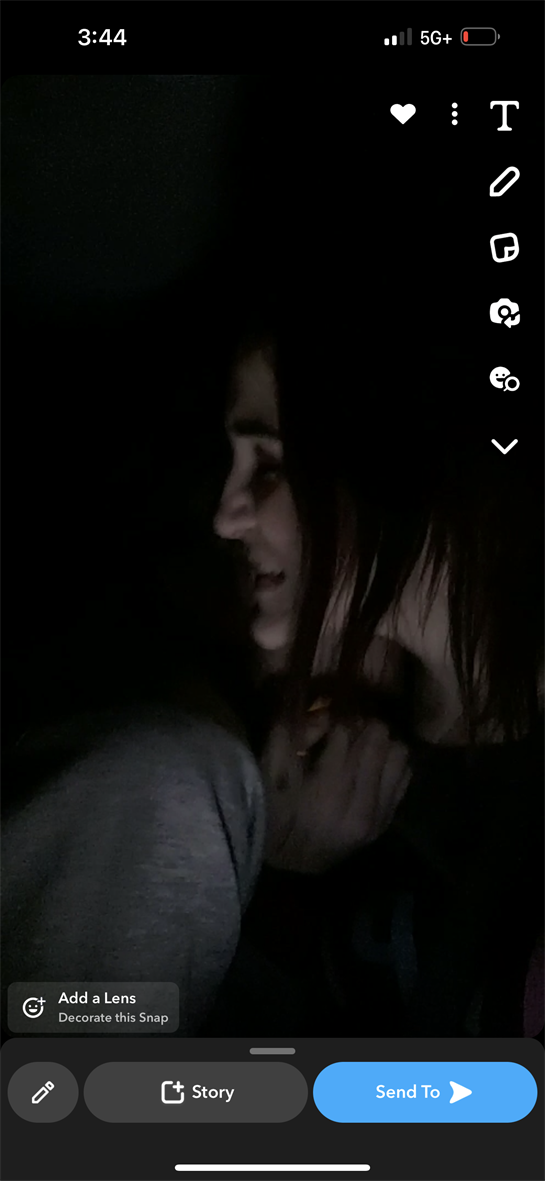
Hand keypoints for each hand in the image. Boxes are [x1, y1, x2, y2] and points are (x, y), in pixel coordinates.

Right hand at [259, 707, 411, 873]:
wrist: (287, 863)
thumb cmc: (270, 813)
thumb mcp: (269, 771)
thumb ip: (291, 734)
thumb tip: (323, 711)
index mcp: (326, 793)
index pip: (345, 735)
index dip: (338, 717)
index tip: (332, 715)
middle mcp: (358, 807)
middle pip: (377, 743)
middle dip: (363, 725)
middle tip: (350, 723)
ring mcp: (376, 818)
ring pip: (397, 757)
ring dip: (381, 743)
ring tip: (363, 744)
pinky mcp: (384, 823)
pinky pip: (403, 779)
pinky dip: (391, 764)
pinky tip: (374, 764)